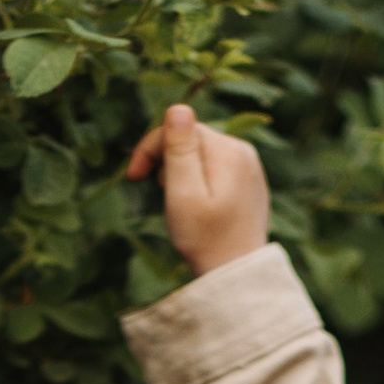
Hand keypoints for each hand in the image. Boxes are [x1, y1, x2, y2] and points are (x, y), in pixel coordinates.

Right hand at [124, 101, 271, 273]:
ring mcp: (249, 167)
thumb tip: (178, 108)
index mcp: (229, 150)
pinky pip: (215, 169)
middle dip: (167, 160)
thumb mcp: (183, 194)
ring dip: (181, 171)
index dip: (151, 147)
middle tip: (158, 193)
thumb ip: (179, 150)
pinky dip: (198, 181)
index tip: (133, 176)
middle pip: (192, 139)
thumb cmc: (205, 239)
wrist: (238, 276)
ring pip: (202, 154)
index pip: (181, 128)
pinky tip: (196, 206)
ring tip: (178, 202)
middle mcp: (244, 151)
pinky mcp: (249, 183)